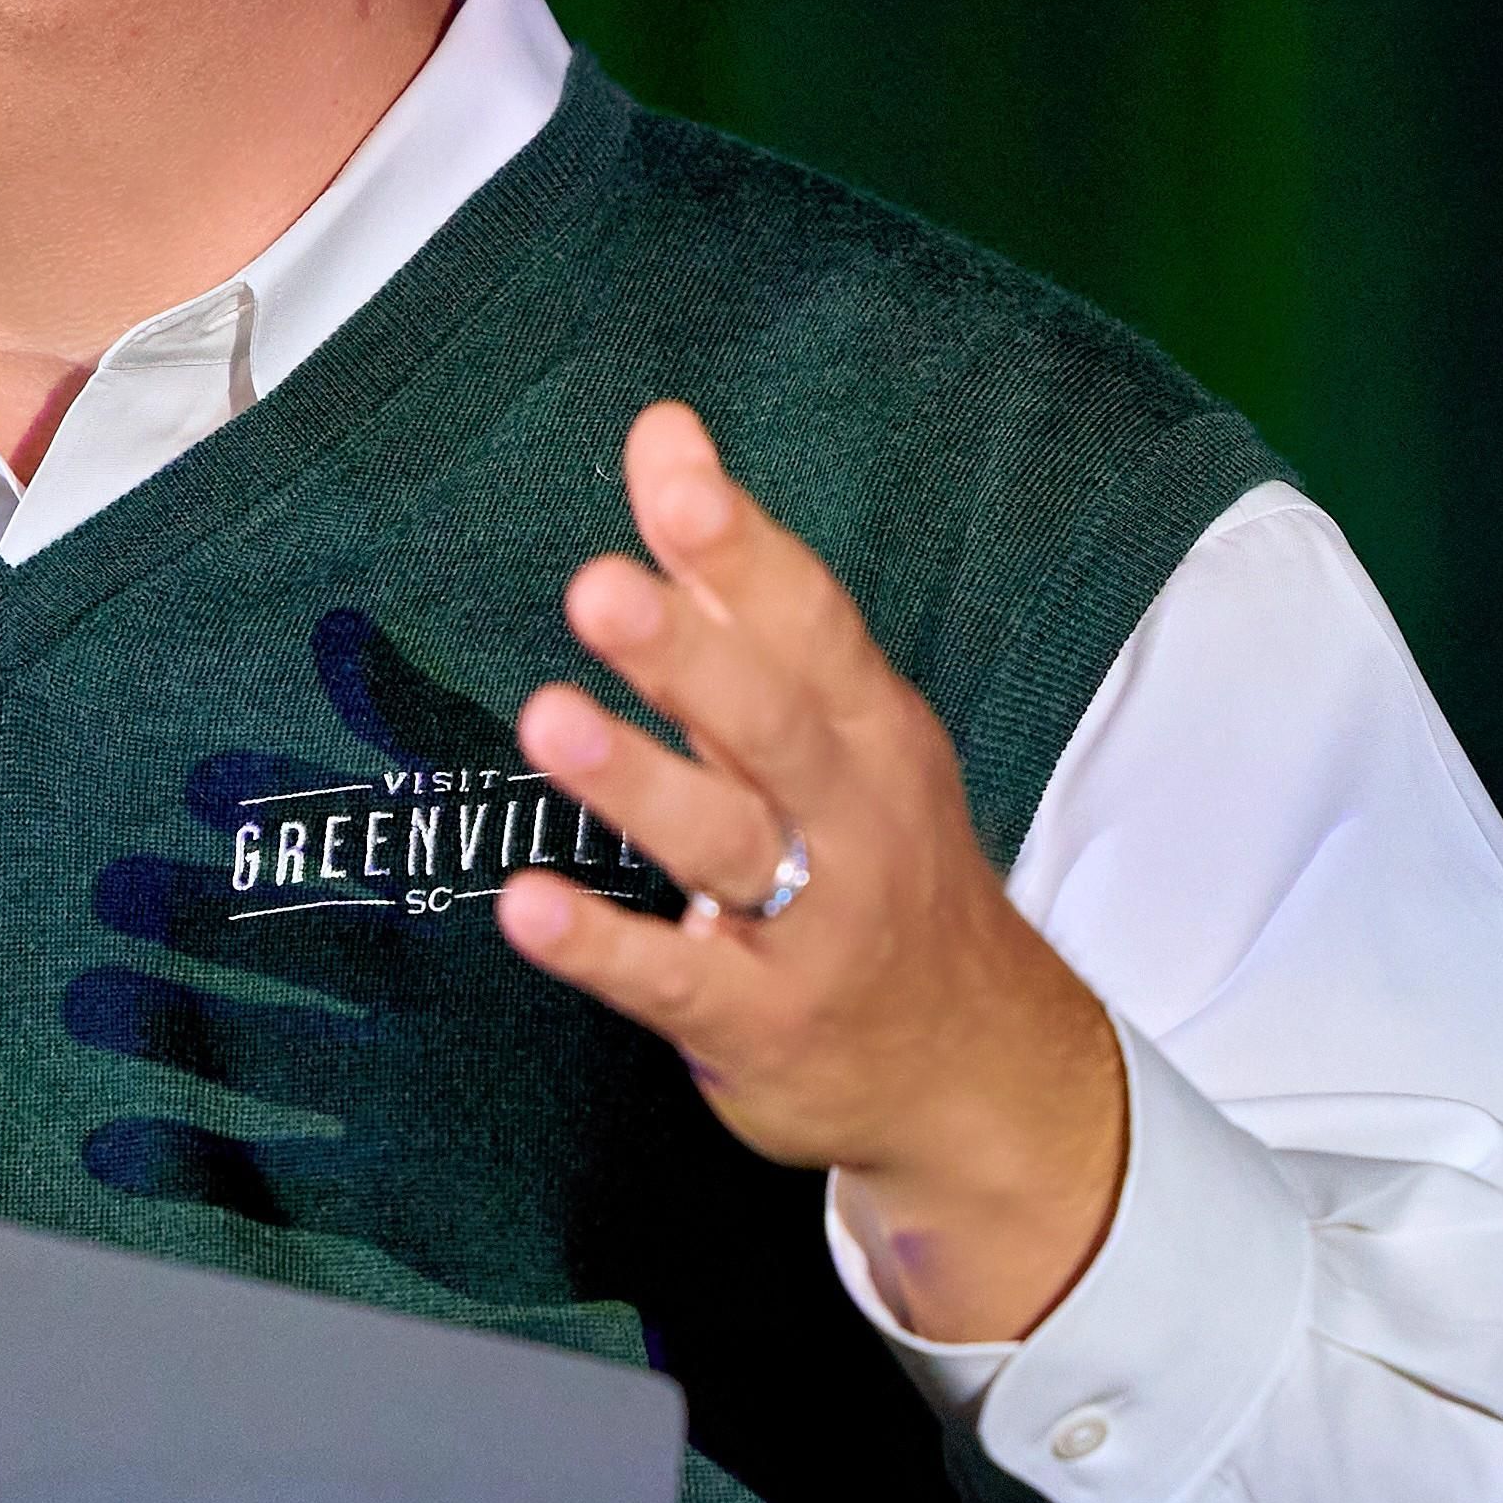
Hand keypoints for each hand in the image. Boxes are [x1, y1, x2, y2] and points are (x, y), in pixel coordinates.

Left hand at [499, 403, 1127, 1345]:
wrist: (976, 1067)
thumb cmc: (875, 861)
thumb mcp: (831, 722)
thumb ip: (733, 584)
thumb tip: (663, 435)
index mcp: (868, 728)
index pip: (810, 622)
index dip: (743, 551)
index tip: (675, 475)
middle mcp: (852, 817)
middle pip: (773, 721)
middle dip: (689, 652)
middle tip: (597, 586)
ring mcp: (813, 926)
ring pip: (727, 844)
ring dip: (638, 783)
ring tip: (548, 720)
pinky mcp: (763, 1022)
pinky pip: (678, 982)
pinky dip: (603, 948)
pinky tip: (527, 908)